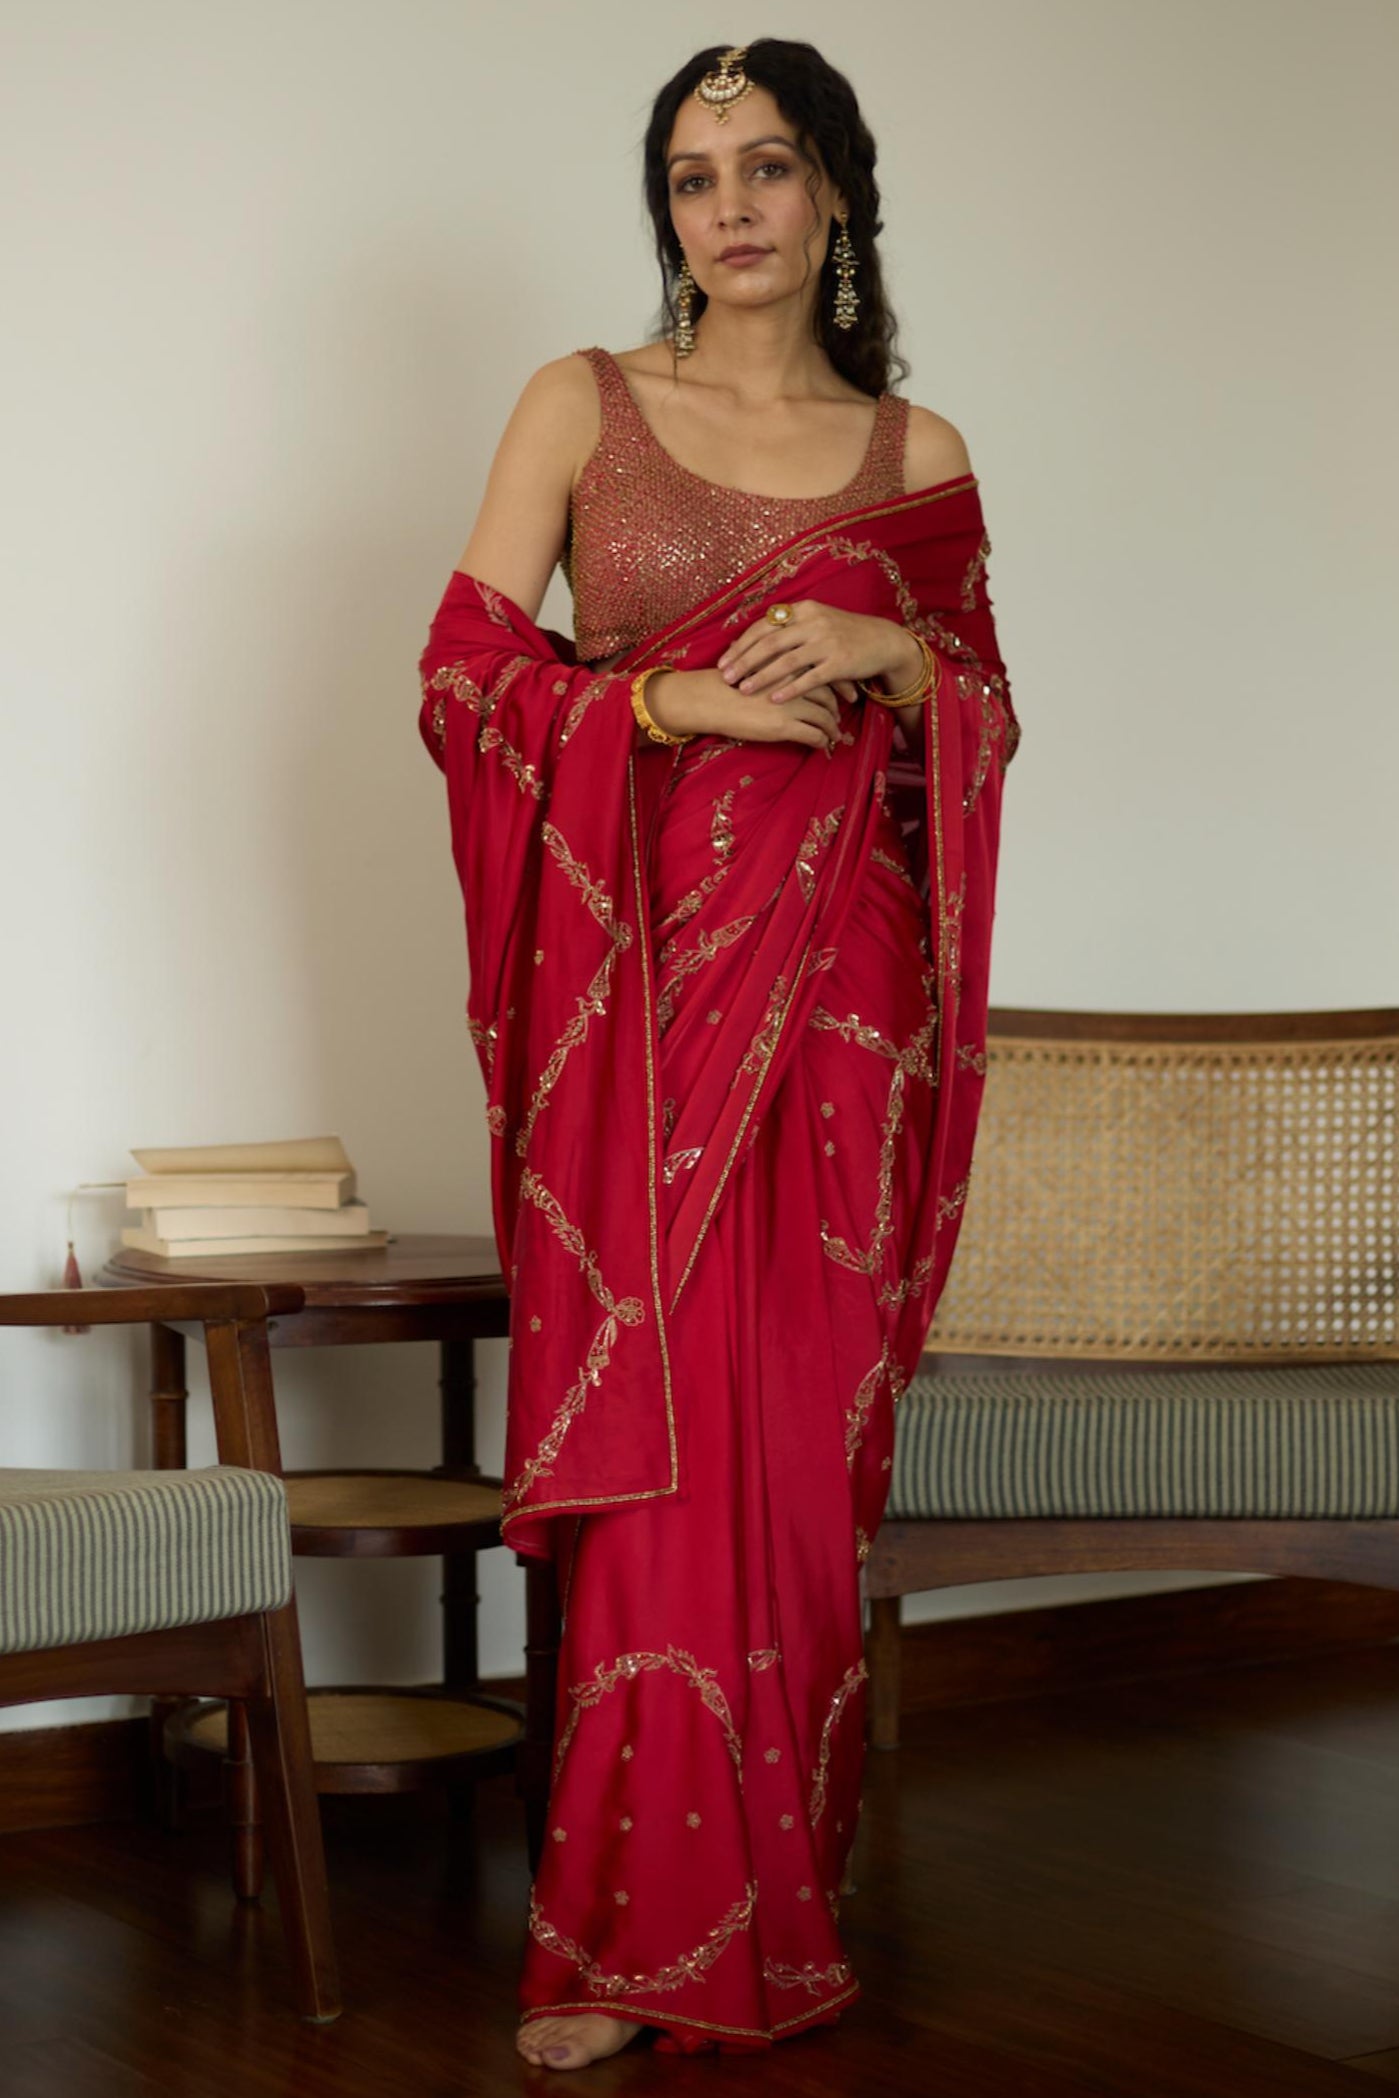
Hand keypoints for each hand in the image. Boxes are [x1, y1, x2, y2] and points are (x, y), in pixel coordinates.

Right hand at [647, 667, 845, 750]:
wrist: (709, 699)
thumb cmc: (727, 682)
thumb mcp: (756, 663)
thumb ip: (775, 663)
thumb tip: (788, 667)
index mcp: (788, 661)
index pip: (822, 667)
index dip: (836, 678)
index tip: (844, 686)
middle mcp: (794, 680)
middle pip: (828, 690)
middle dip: (840, 701)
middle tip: (846, 707)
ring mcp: (791, 704)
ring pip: (825, 715)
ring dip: (833, 725)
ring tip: (835, 731)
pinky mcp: (785, 725)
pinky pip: (814, 735)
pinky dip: (823, 740)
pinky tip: (823, 744)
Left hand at [715, 604, 920, 708]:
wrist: (882, 641)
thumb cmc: (843, 634)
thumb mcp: (816, 622)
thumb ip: (788, 628)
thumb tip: (753, 640)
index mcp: (803, 610)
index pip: (764, 626)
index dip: (742, 644)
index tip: (723, 661)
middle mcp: (813, 622)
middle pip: (770, 643)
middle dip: (744, 661)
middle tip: (726, 678)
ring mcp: (827, 642)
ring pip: (787, 661)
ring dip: (762, 676)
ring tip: (743, 689)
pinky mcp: (840, 662)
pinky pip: (810, 678)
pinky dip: (790, 689)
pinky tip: (774, 699)